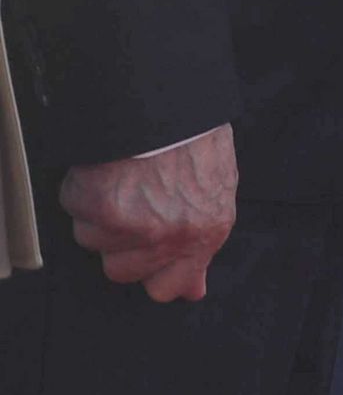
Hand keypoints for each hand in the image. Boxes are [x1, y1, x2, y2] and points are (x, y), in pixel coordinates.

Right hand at [61, 124, 235, 301]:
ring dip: (100, 210)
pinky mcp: (101, 205)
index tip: (148, 252)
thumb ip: (201, 245)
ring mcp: (133, 224)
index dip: (153, 272)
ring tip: (127, 175)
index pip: (166, 289)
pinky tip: (108, 165)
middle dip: (121, 240)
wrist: (173, 103)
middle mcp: (168, 237)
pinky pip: (75, 207)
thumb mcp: (215, 193)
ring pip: (92, 239)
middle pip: (119, 270)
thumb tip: (194, 292)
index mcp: (205, 233)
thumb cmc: (195, 141)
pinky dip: (82, 186)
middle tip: (137, 200)